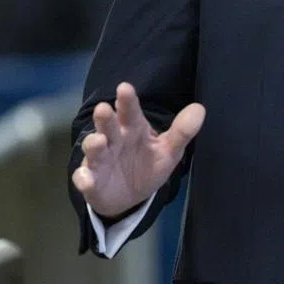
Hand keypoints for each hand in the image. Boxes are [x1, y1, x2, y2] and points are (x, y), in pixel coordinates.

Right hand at [71, 82, 204, 217]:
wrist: (130, 196)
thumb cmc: (148, 165)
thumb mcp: (169, 151)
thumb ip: (182, 131)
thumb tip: (200, 109)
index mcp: (133, 129)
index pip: (131, 112)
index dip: (128, 101)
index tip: (125, 87)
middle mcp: (114, 140)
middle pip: (108, 126)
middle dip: (105, 118)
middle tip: (104, 108)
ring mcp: (100, 160)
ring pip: (94, 149)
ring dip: (93, 144)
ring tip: (98, 141)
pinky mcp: (91, 181)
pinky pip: (85, 179)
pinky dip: (84, 179)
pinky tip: (86, 179)